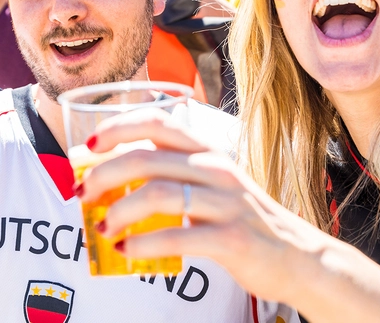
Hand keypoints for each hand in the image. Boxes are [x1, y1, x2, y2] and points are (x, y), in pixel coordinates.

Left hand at [75, 108, 325, 304]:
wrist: (298, 259)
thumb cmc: (243, 221)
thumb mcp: (213, 186)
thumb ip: (173, 176)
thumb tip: (112, 180)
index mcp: (208, 152)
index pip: (156, 121)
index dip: (116, 128)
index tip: (87, 147)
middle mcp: (216, 169)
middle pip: (146, 158)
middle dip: (103, 175)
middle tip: (81, 194)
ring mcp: (226, 203)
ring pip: (157, 194)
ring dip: (118, 211)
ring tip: (102, 228)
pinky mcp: (231, 239)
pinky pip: (177, 237)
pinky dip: (143, 244)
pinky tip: (126, 250)